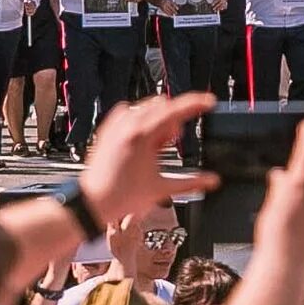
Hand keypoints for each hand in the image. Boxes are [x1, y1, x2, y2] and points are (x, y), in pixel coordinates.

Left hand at [80, 93, 219, 221]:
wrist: (92, 202)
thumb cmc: (120, 196)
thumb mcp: (161, 189)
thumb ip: (191, 183)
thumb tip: (212, 181)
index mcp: (144, 134)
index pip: (177, 109)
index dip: (197, 103)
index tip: (210, 102)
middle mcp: (129, 125)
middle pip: (164, 105)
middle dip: (174, 119)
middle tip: (173, 140)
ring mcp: (117, 125)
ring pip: (147, 107)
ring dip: (159, 119)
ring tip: (157, 143)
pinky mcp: (108, 129)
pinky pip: (130, 112)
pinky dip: (141, 119)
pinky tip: (142, 139)